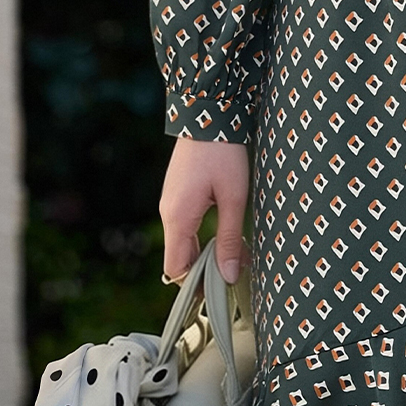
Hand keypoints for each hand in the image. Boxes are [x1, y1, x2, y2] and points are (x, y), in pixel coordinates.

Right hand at [159, 137, 249, 284]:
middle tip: (234, 276)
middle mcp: (168, 213)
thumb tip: (228, 275)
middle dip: (204, 272)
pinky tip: (227, 237)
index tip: (219, 291)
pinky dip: (203, 238)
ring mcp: (171, 203)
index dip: (194, 286)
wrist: (208, 114)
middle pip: (180, 258)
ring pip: (184, 243)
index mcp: (178, 218)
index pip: (176, 268)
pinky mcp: (178, 195)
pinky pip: (186, 227)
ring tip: (237, 257)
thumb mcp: (234, 199)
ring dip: (206, 254)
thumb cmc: (224, 155)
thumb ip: (230, 239)